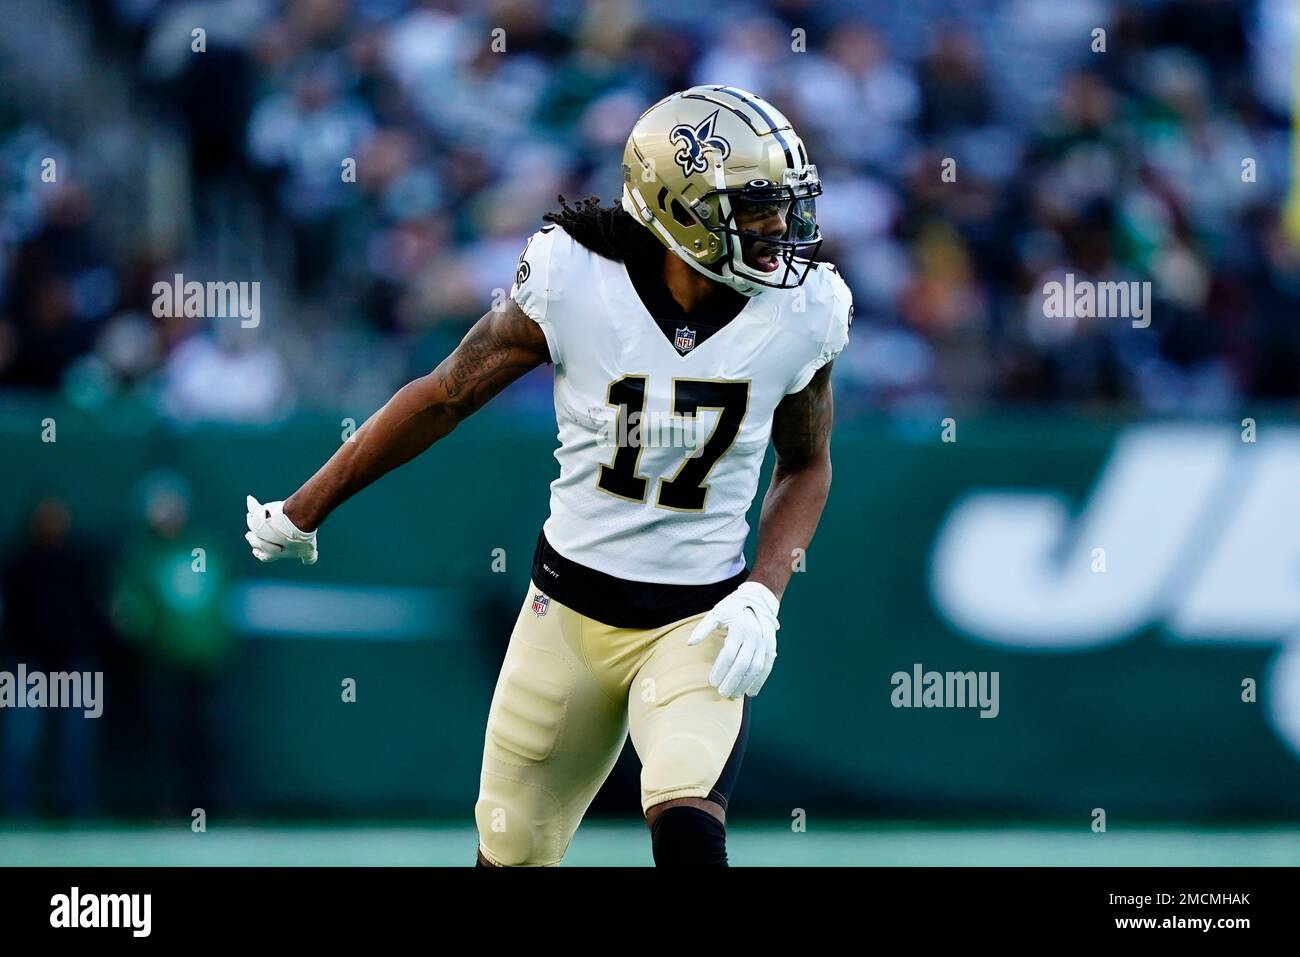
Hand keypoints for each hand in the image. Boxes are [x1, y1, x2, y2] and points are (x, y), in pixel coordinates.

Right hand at [245, 495, 317, 564]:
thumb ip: (308, 558)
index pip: (262, 556)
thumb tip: (309, 561)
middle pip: (253, 540)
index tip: (255, 551)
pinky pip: (253, 508)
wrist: (297, 522)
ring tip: (250, 517)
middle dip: (252, 538)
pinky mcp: (259, 514)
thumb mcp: (307, 552)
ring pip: (251, 524)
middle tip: (250, 534)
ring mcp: (259, 527)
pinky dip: (251, 504)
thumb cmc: (301, 539)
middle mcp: (261, 541)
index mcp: (270, 553)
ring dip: (251, 521)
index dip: (259, 553)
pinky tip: (250, 500)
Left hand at [686, 581, 779, 698]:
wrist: (758, 600)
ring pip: (756, 668)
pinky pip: (767, 667)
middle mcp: (754, 636)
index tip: (712, 682)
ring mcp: (764, 643)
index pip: (729, 653)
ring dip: (745, 684)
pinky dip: (760, 681)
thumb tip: (689, 643)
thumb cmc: (733, 608)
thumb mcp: (716, 613)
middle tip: (722, 693)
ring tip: (735, 695)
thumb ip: (703, 629)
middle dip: (732, 680)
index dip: (720, 669)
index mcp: (739, 628)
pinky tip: (751, 692)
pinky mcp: (771, 647)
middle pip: (742, 664)